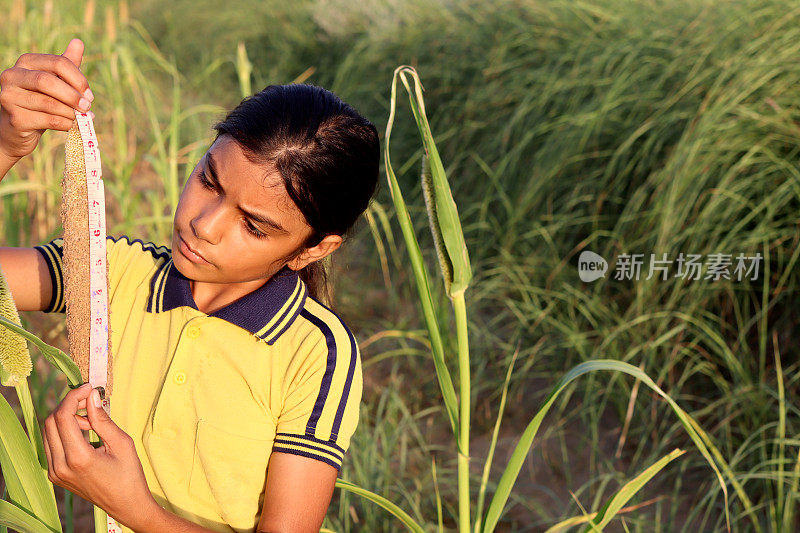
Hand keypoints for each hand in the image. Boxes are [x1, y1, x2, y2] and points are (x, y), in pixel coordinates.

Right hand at [0, 37, 93, 159]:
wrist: (18, 129)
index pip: (58, 62)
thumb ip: (66, 64)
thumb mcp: (55, 81)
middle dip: (73, 95)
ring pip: (48, 103)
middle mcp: (12, 76)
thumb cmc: (40, 100)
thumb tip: (78, 42)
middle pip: (47, 81)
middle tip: (87, 107)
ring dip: (70, 112)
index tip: (89, 95)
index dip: (78, 79)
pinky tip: (71, 125)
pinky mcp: (15, 119)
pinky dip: (65, 123)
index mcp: (26, 62)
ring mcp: (9, 97)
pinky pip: (48, 120)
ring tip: (80, 118)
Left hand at [43, 383, 157, 529]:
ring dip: (66, 418)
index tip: (88, 387)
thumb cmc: (130, 474)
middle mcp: (60, 466)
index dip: (73, 397)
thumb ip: (102, 419)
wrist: (126, 505)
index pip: (62, 417)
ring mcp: (55, 472)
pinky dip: (64, 431)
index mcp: (78, 458)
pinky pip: (52, 444)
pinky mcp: (55, 475)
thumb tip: (92, 395)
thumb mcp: (122, 443)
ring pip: (48, 432)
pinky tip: (84, 431)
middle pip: (50, 422)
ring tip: (90, 417)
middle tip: (89, 398)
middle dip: (68, 404)